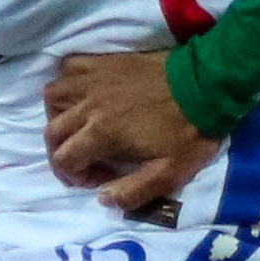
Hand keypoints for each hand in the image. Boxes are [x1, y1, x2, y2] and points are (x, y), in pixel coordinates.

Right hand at [46, 51, 218, 214]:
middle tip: (83, 160)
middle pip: (52, 130)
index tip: (97, 178)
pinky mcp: (104, 62)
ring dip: (57, 115)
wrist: (207, 85)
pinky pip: (70, 67)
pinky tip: (82, 92)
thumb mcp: (169, 173)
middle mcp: (89, 105)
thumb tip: (103, 198)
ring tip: (77, 126)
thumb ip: (133, 192)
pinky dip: (68, 81)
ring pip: (53, 96)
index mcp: (102, 133)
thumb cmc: (188, 131)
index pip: (64, 158)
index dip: (73, 175)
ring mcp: (95, 79)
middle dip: (61, 152)